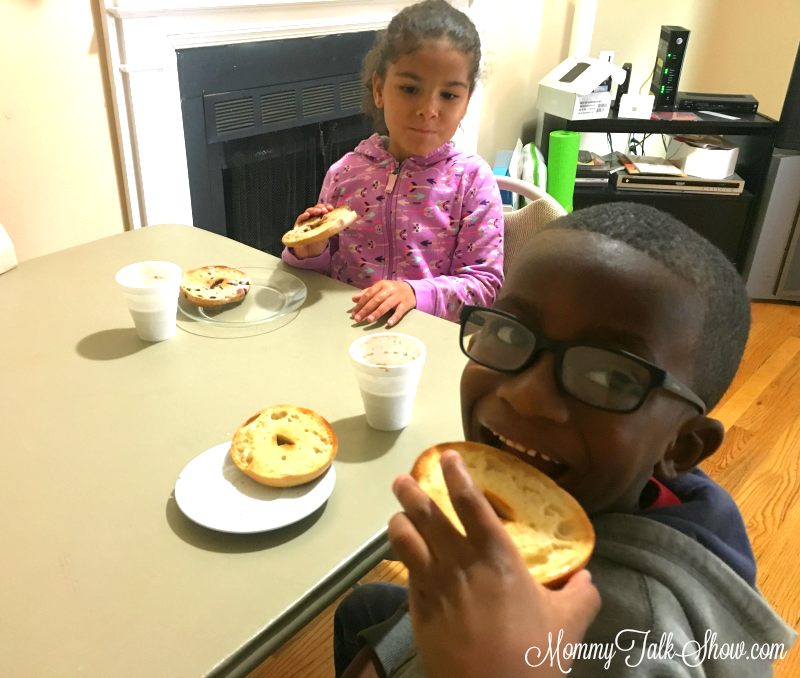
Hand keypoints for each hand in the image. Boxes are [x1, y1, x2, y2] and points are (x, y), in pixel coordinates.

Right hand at [291, 203, 333, 258]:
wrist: (309, 254)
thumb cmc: (318, 244)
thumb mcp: (327, 235)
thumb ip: (331, 227)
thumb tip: (340, 221)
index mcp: (321, 219)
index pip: (324, 209)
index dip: (327, 207)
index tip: (331, 208)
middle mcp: (313, 218)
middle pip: (316, 209)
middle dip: (321, 208)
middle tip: (325, 210)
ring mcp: (305, 221)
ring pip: (308, 212)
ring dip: (313, 210)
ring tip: (318, 211)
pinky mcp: (298, 226)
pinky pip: (300, 219)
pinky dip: (303, 216)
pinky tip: (307, 215)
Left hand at [351, 281, 415, 326]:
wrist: (411, 290)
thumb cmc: (391, 291)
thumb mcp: (380, 289)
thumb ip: (367, 293)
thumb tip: (354, 299)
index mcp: (381, 284)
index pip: (368, 294)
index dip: (360, 304)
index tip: (353, 314)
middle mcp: (389, 289)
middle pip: (376, 300)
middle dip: (366, 310)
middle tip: (357, 319)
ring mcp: (398, 297)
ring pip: (386, 305)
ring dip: (377, 312)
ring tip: (369, 320)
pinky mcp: (405, 304)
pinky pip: (399, 311)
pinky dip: (394, 317)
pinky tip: (389, 324)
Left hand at [388, 450, 600, 677]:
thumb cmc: (532, 657)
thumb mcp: (569, 624)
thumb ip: (581, 594)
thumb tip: (587, 578)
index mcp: (498, 557)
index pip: (472, 504)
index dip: (458, 476)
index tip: (447, 457)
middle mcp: (460, 563)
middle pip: (428, 516)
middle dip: (411, 493)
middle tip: (402, 480)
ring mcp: (434, 585)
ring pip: (406, 541)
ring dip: (399, 522)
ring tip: (397, 514)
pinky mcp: (418, 608)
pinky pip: (406, 573)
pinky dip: (403, 558)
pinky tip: (405, 556)